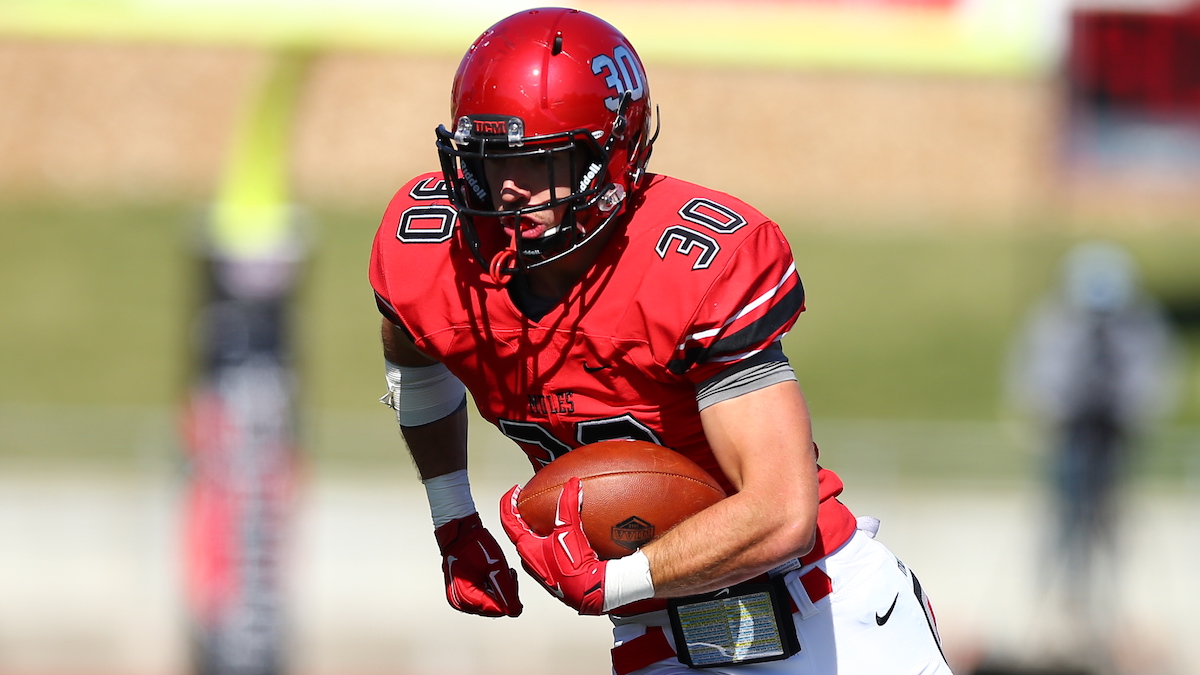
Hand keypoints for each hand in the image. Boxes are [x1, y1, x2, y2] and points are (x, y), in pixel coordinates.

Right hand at [433, 513, 522, 616]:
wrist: (459, 533)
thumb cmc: (474, 544)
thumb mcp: (496, 566)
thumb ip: (506, 590)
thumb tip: (514, 610)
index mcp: (466, 596)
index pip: (497, 609)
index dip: (509, 596)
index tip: (511, 579)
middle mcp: (460, 602)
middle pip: (493, 608)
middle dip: (503, 592)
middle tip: (505, 573)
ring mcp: (459, 598)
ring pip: (489, 603)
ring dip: (497, 589)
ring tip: (497, 571)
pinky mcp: (461, 593)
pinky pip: (481, 597)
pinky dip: (489, 587)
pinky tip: (490, 574)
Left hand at [499, 477, 606, 614]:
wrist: (588, 592)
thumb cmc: (573, 568)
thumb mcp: (569, 530)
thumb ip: (569, 504)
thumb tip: (572, 484)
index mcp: (526, 548)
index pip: (508, 520)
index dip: (508, 502)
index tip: (514, 490)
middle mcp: (529, 559)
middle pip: (518, 531)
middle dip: (520, 514)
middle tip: (525, 500)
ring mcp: (540, 567)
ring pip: (532, 542)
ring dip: (535, 528)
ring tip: (544, 516)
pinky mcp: (552, 572)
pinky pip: (545, 551)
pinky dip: (549, 539)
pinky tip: (564, 536)